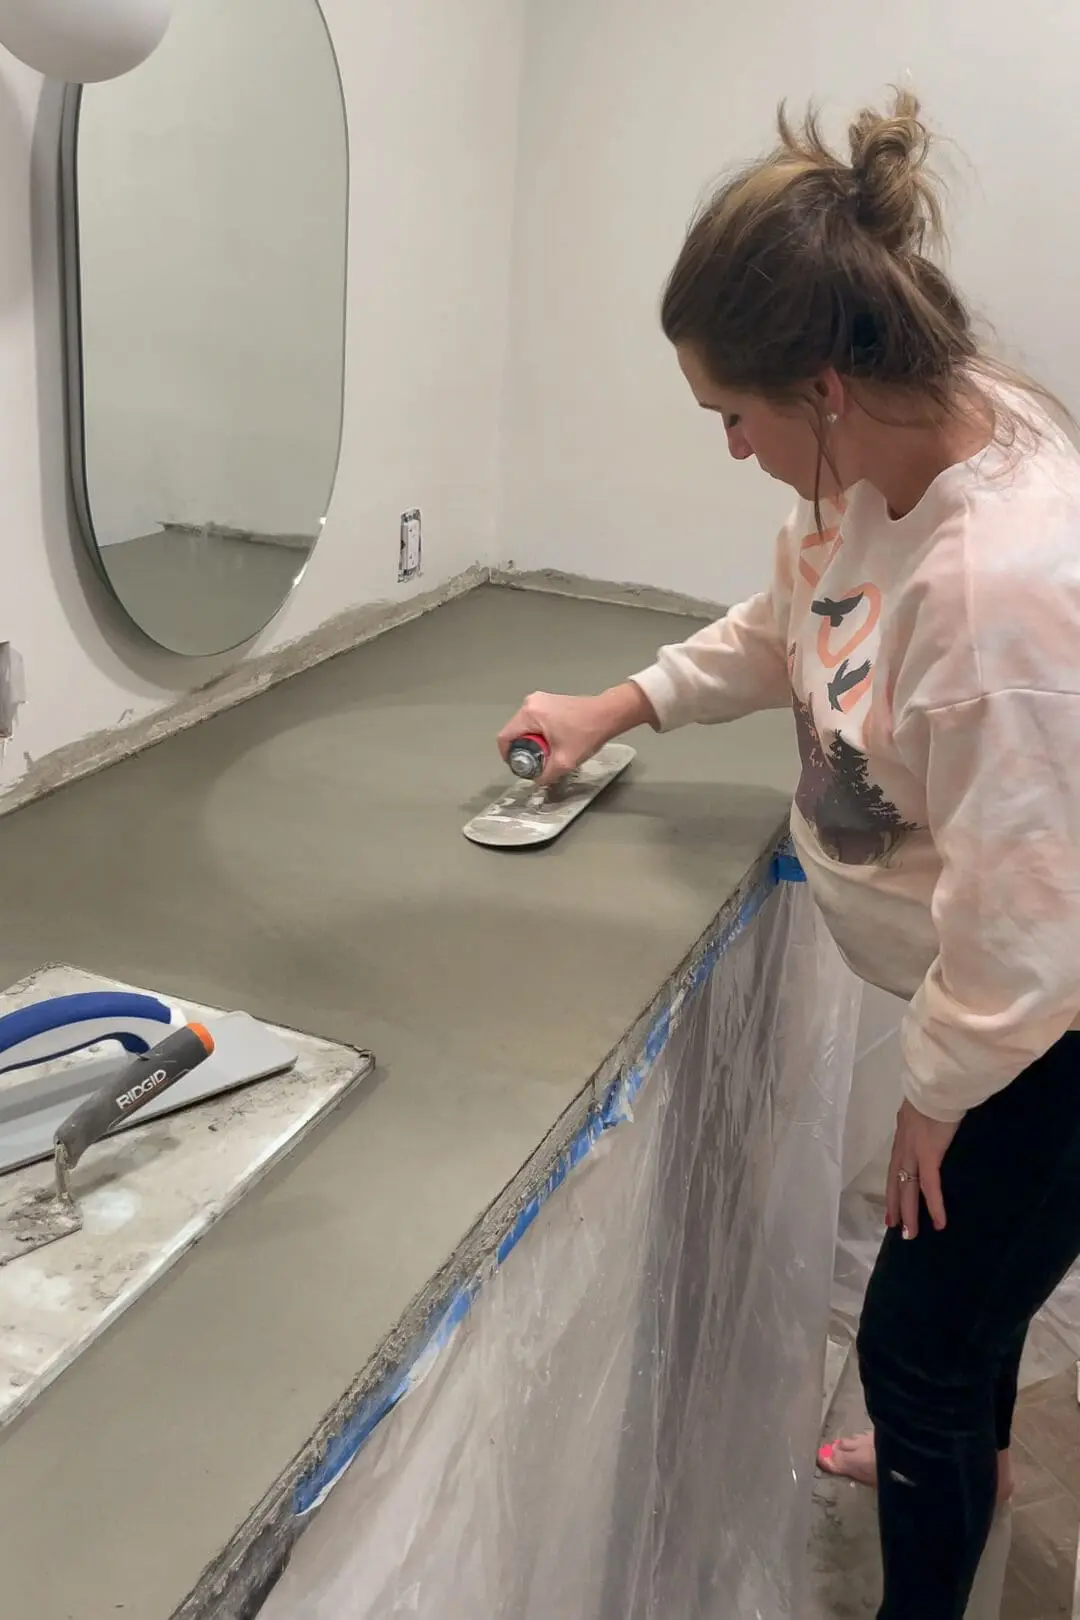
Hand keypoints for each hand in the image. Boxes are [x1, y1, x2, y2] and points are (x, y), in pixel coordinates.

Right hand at [497, 684, 655, 785]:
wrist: (608, 714)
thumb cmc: (586, 733)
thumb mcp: (564, 762)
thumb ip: (546, 775)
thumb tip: (537, 782)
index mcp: (529, 714)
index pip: (504, 737)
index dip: (507, 755)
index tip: (518, 766)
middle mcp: (530, 703)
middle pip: (514, 731)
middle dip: (522, 749)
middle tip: (535, 763)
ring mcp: (540, 699)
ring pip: (525, 726)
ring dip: (532, 741)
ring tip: (546, 753)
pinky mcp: (549, 701)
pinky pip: (535, 720)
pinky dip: (539, 733)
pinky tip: (553, 742)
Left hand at [886, 1099, 959, 1238]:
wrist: (937, 1085)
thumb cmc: (936, 1093)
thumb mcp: (923, 1108)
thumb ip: (923, 1120)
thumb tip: (929, 1125)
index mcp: (903, 1135)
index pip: (895, 1165)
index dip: (893, 1184)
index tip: (891, 1198)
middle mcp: (903, 1146)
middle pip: (896, 1181)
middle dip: (895, 1205)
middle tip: (893, 1226)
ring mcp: (914, 1152)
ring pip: (908, 1188)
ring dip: (909, 1213)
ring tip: (910, 1234)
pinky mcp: (929, 1155)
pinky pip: (930, 1186)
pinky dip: (934, 1205)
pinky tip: (939, 1223)